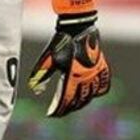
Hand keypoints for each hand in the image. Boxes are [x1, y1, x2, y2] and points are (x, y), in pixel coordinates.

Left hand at [27, 0, 111, 116]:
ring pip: (92, 95)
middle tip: (60, 111)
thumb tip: (36, 90)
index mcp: (73, 75)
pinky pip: (104, 85)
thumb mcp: (48, 57)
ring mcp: (96, 72)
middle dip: (69, 108)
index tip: (52, 114)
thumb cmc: (61, 40)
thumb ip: (42, 74)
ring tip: (73, 104)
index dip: (58, 109)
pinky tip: (92, 93)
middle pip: (79, 100)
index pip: (66, 99)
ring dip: (82, 102)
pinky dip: (98, 91)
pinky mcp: (102, 67)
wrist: (78, 25)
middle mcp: (87, 77)